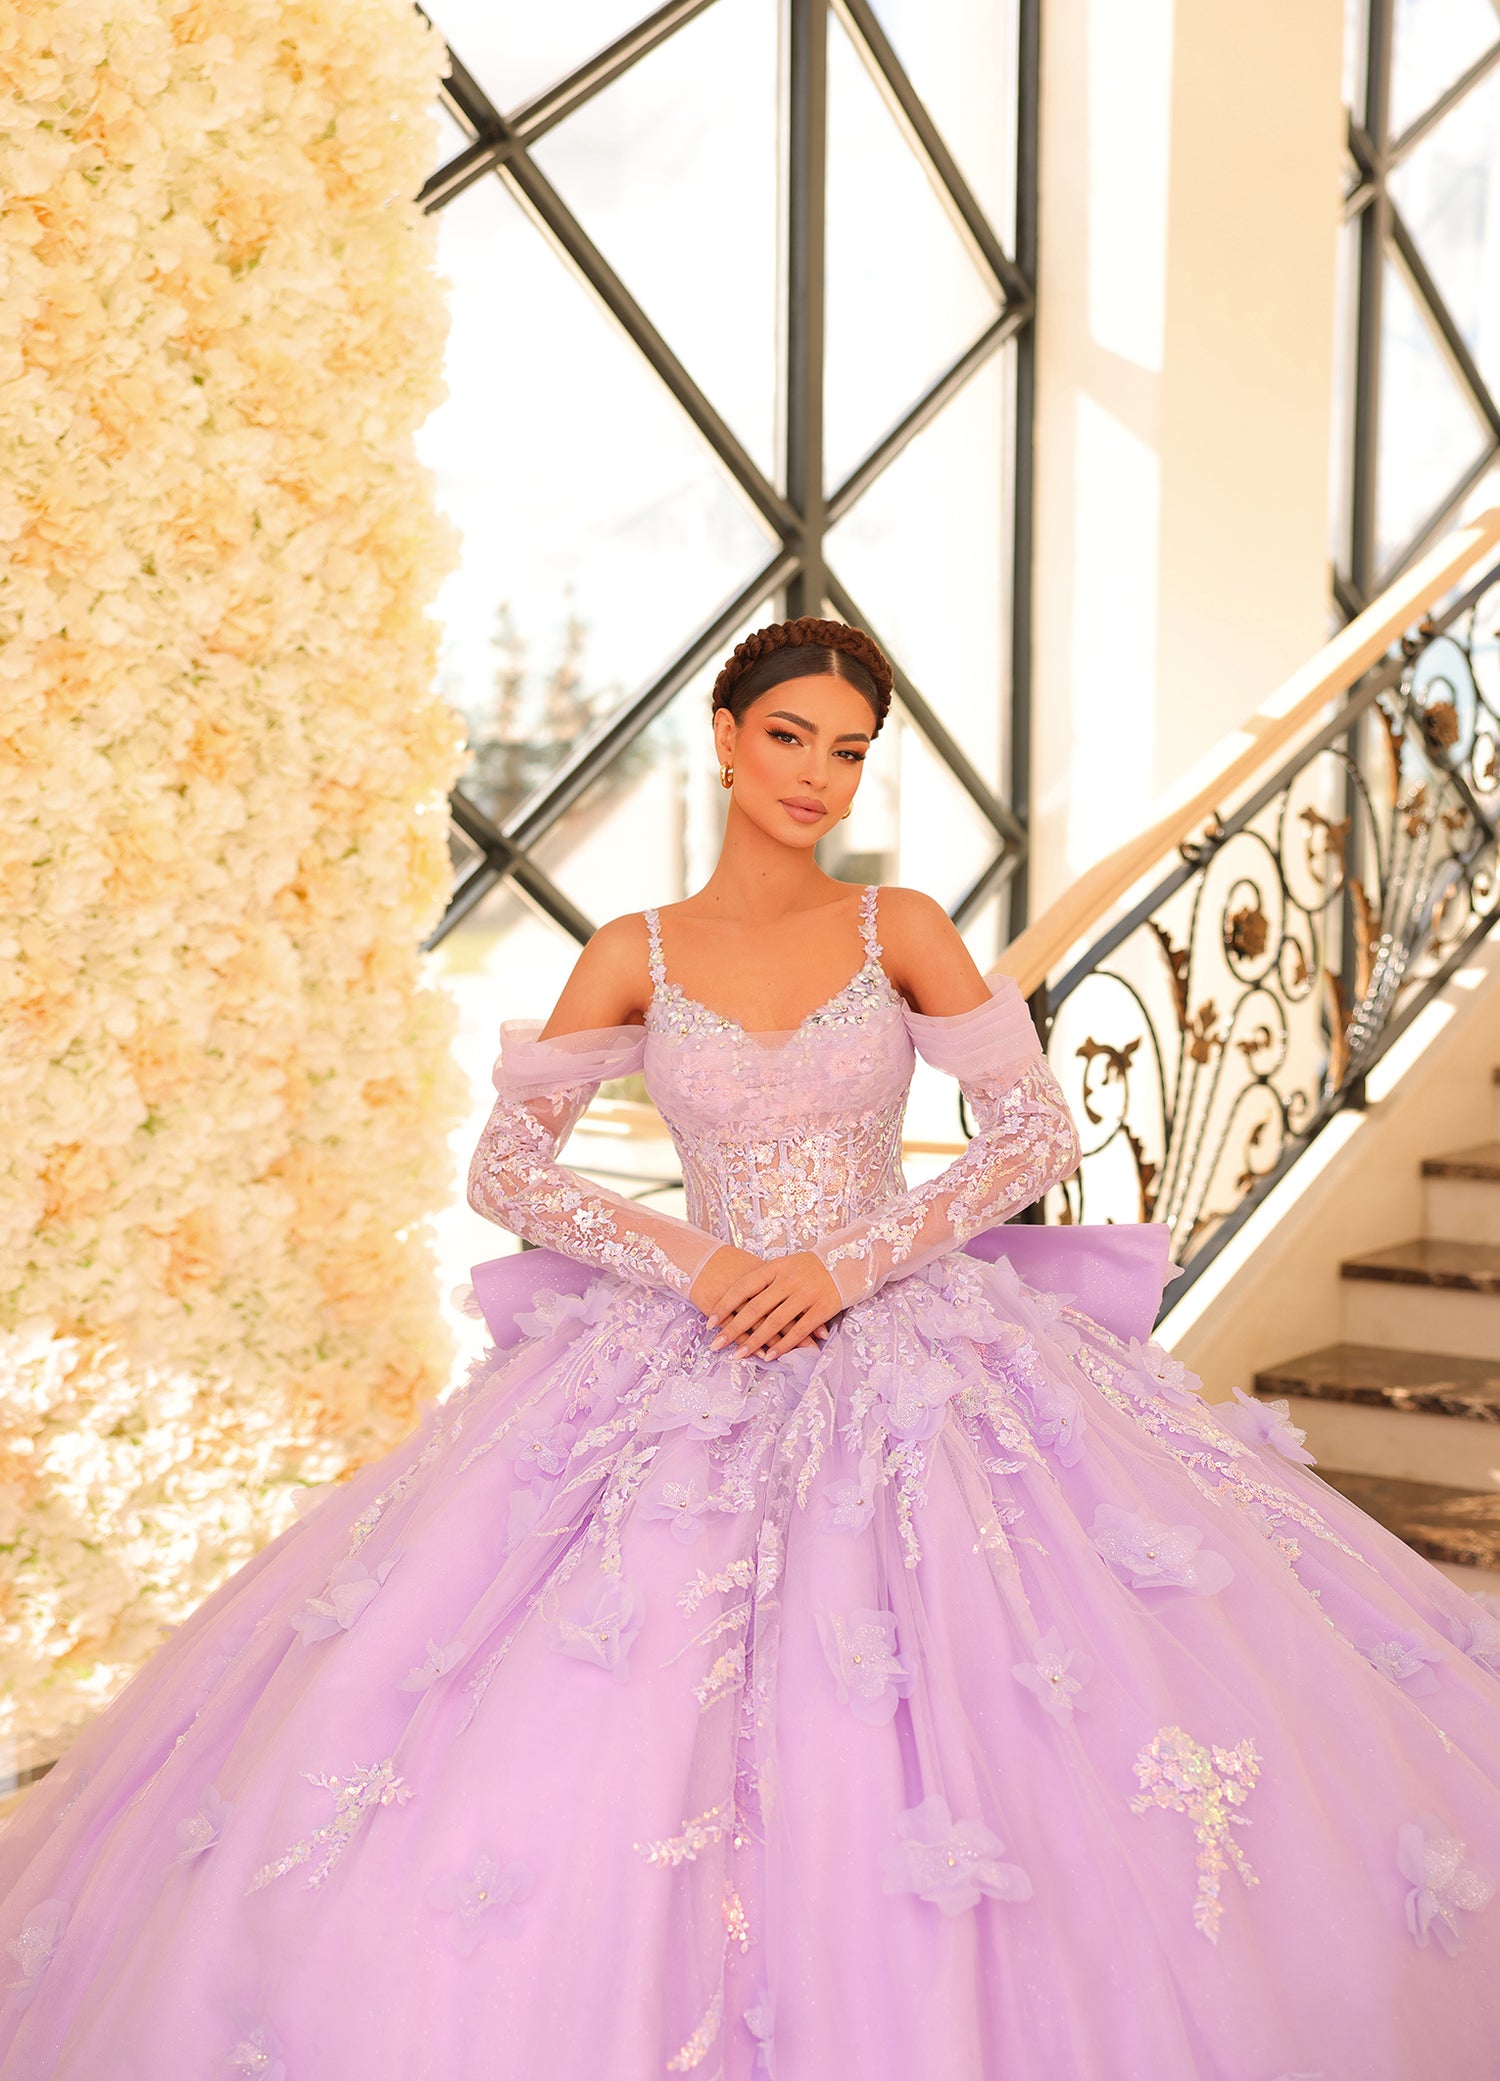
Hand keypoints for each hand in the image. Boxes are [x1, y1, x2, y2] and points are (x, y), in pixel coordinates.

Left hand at [705, 1250, 841, 1360]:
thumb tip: (738, 1299)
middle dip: (733, 1328)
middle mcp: (788, 1280)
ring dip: (754, 1341)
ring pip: (774, 1322)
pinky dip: (783, 1345)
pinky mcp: (822, 1308)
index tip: (710, 1322)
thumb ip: (766, 1280)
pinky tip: (769, 1356)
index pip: (743, 1287)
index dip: (725, 1305)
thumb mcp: (786, 1265)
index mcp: (776, 1267)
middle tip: (715, 1344)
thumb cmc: (812, 1266)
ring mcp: (806, 1294)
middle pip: (755, 1308)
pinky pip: (798, 1329)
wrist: (849, 1259)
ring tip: (738, 1355)